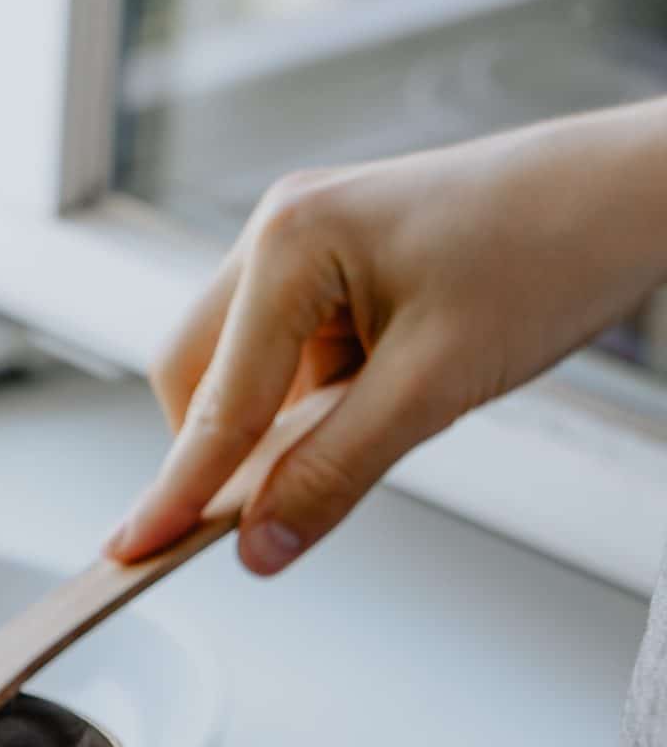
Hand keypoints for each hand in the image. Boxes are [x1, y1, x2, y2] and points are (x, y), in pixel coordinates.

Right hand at [108, 100, 666, 575]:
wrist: (634, 195)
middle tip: (257, 516)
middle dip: (219, 449)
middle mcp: (279, 229)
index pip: (213, 400)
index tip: (130, 551)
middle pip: (193, 374)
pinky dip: (312, 401)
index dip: (175, 489)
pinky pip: (286, 353)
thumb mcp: (437, 386)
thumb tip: (260, 544)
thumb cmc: (551, 253)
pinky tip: (379, 401)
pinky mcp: (336, 263)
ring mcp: (304, 241)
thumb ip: (335, 471)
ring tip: (372, 428)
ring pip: (238, 367)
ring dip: (276, 424)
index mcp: (289, 241)